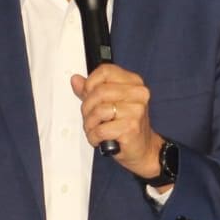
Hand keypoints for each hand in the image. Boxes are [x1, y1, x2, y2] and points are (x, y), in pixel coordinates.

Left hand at [71, 64, 163, 181]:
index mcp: (133, 82)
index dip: (90, 83)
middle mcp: (138, 93)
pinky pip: (100, 130)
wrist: (143, 148)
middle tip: (90, 118)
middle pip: (99, 91)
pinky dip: (94, 137)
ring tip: (95, 130)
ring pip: (98, 111)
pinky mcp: (131, 128)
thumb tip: (76, 80)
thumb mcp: (109, 103)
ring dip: (90, 124)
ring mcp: (136, 110)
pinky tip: (99, 139)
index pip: (105, 71)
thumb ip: (92, 90)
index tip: (87, 94)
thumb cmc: (126, 125)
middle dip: (87, 108)